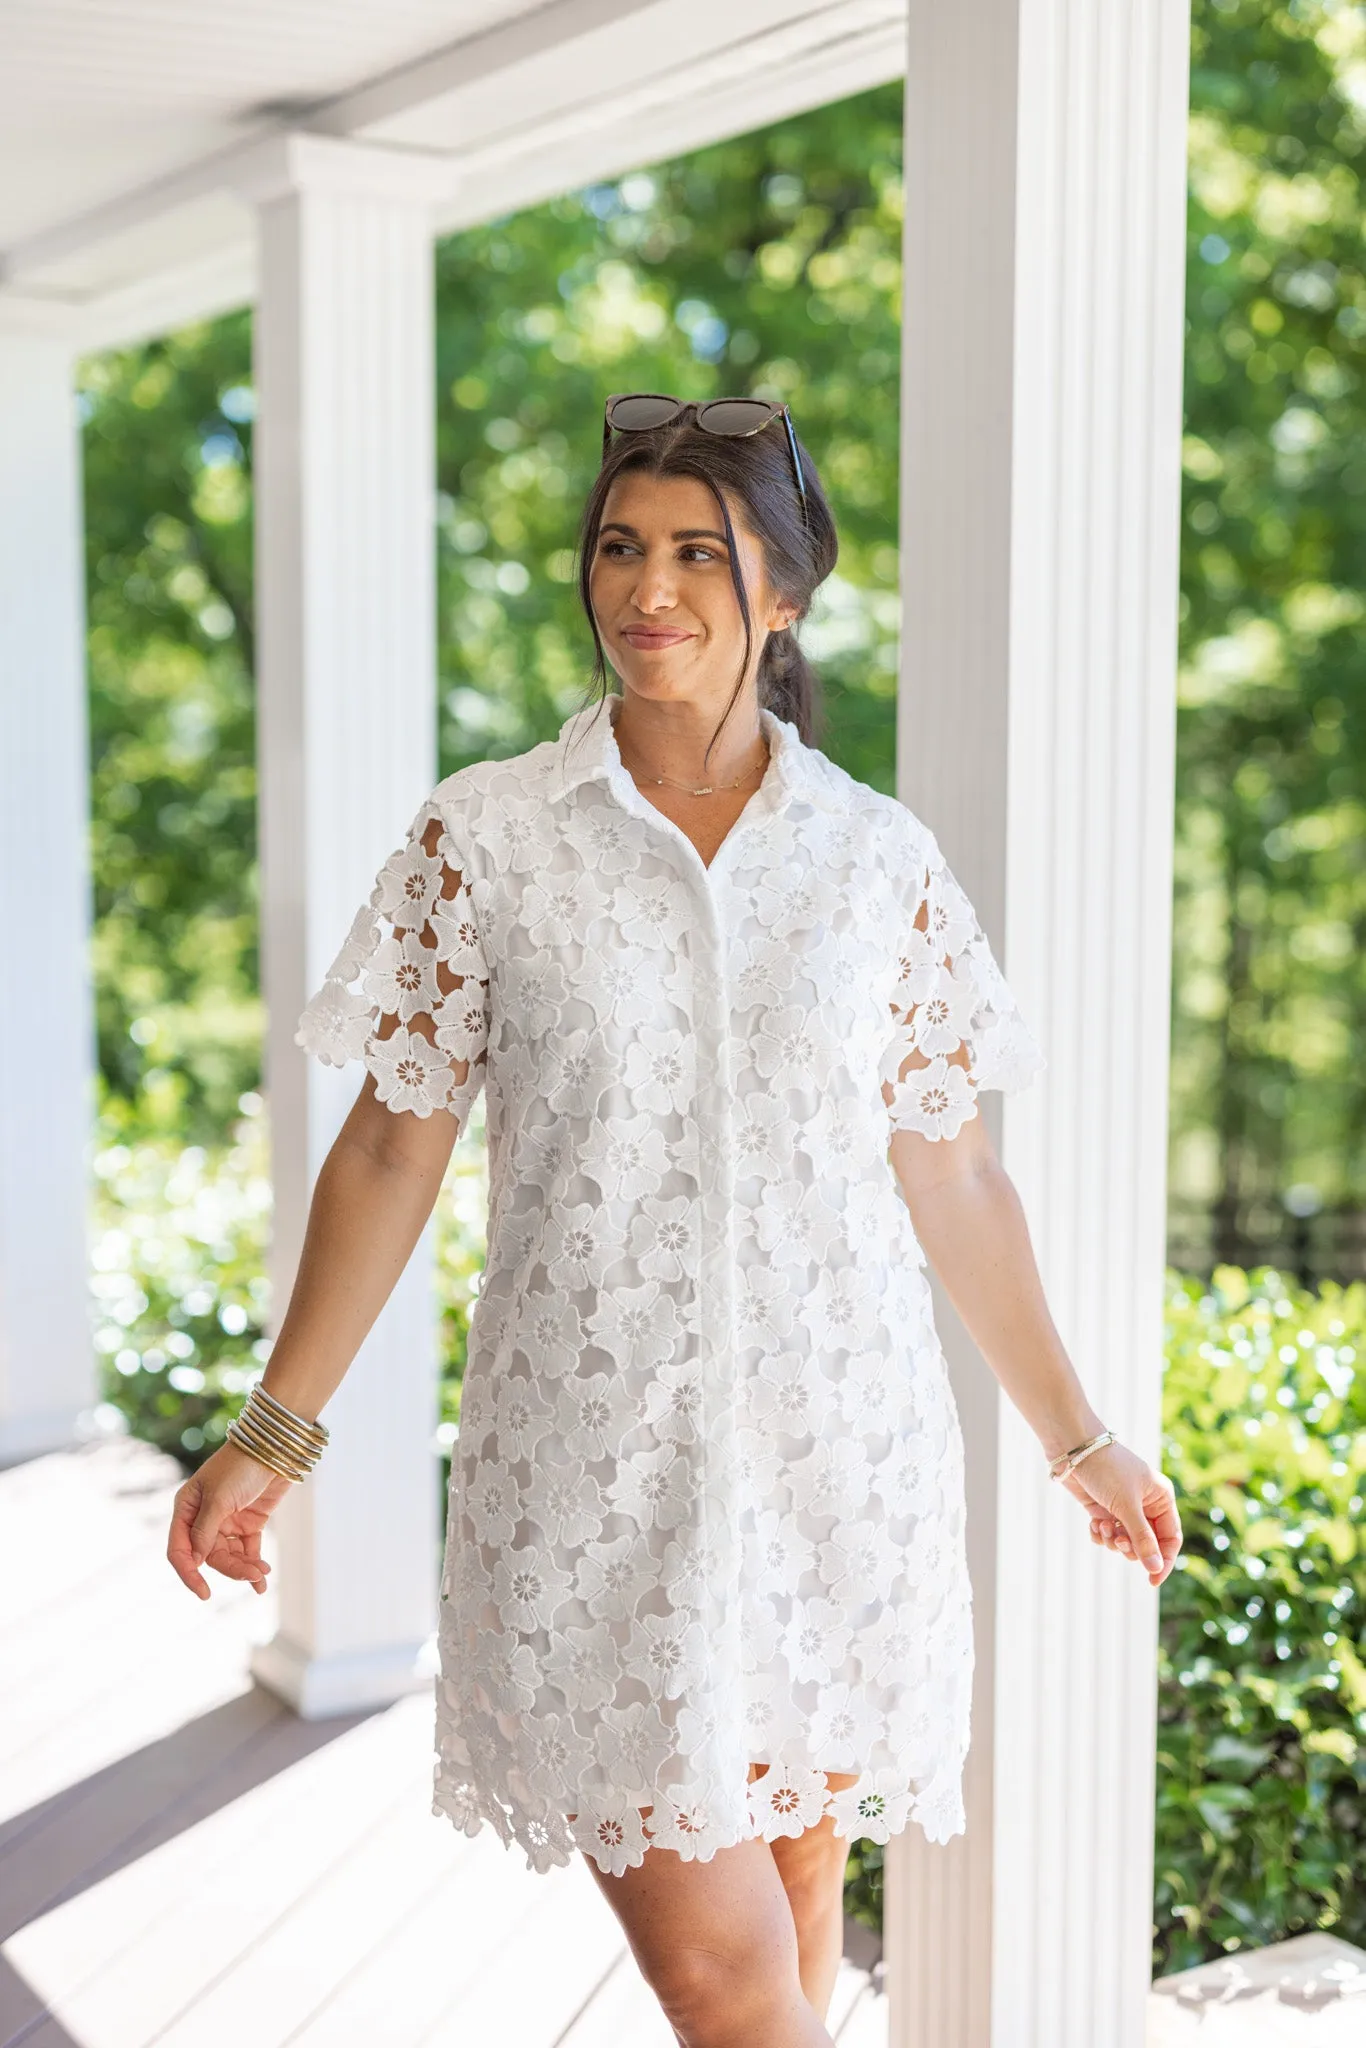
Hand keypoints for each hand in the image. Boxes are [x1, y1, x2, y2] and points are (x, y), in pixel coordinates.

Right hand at [166, 1442, 293, 1600]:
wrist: (275, 1448)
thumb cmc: (240, 1466)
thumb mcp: (219, 1498)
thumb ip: (206, 1531)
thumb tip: (196, 1562)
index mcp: (187, 1509)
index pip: (180, 1550)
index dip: (189, 1573)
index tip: (204, 1593)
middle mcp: (204, 1518)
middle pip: (209, 1557)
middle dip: (230, 1569)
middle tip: (251, 1575)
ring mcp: (227, 1521)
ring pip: (230, 1556)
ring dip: (244, 1568)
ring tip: (261, 1573)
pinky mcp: (249, 1523)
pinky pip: (247, 1551)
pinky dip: (254, 1564)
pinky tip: (262, 1580)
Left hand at [1055, 1440, 1182, 1586]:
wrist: (1074, 1447)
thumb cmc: (1106, 1469)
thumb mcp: (1127, 1505)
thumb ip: (1142, 1538)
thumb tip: (1156, 1568)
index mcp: (1161, 1498)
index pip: (1170, 1538)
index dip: (1164, 1561)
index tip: (1151, 1580)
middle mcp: (1145, 1504)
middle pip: (1147, 1544)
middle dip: (1131, 1547)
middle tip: (1117, 1539)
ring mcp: (1123, 1507)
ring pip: (1125, 1541)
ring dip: (1113, 1540)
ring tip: (1102, 1525)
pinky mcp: (1102, 1509)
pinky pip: (1107, 1534)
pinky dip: (1100, 1534)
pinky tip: (1093, 1524)